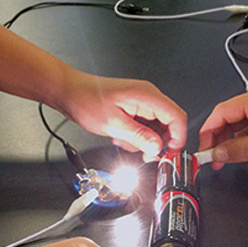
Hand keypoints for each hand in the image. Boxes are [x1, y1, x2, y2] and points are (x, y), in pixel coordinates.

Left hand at [61, 72, 186, 160]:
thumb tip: (158, 147)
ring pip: (157, 128)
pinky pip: (146, 127)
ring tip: (124, 140)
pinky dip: (137, 136)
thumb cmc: (86, 100)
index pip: (177, 117)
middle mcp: (148, 97)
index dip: (177, 138)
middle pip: (170, 124)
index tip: (170, 153)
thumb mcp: (113, 124)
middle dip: (159, 143)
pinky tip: (121, 136)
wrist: (70, 92)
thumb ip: (138, 136)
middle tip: (145, 154)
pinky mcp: (135, 109)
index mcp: (147, 96)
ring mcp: (142, 103)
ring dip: (144, 141)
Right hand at [199, 85, 247, 169]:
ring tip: (245, 163)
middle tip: (218, 161)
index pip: (222, 113)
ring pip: (246, 133)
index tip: (204, 151)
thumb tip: (218, 154)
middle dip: (224, 143)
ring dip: (243, 150)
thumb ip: (241, 149)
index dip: (209, 132)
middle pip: (232, 123)